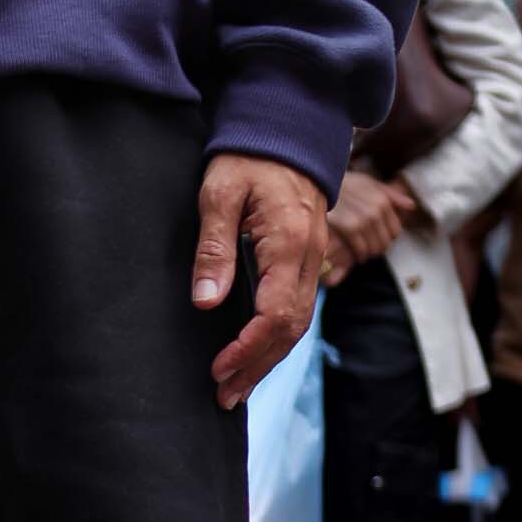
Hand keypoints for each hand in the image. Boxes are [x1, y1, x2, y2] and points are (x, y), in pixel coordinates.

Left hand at [194, 154, 327, 408]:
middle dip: (257, 366)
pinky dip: (277, 339)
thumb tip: (206, 300)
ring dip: (267, 359)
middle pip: (290, 330)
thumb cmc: (249, 155)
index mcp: (289, 244)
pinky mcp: (309, 259)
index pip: (274, 315)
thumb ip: (214, 248)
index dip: (247, 349)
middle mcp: (310, 258)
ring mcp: (315, 259)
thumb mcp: (219, 193)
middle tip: (224, 395)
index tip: (219, 370)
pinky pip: (299, 309)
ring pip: (298, 324)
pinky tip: (255, 354)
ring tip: (236, 387)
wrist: (289, 126)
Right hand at [322, 170, 418, 284]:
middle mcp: (376, 211)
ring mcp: (363, 220)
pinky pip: (361, 250)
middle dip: (379, 247)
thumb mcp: (370, 183)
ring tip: (363, 250)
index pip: (395, 231)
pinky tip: (356, 253)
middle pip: (386, 242)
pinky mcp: (350, 228)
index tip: (379, 238)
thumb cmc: (345, 184)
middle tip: (370, 247)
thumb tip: (411, 206)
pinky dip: (359, 255)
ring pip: (374, 248)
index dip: (388, 238)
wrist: (321, 185)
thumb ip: (392, 195)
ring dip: (369, 253)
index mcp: (384, 201)